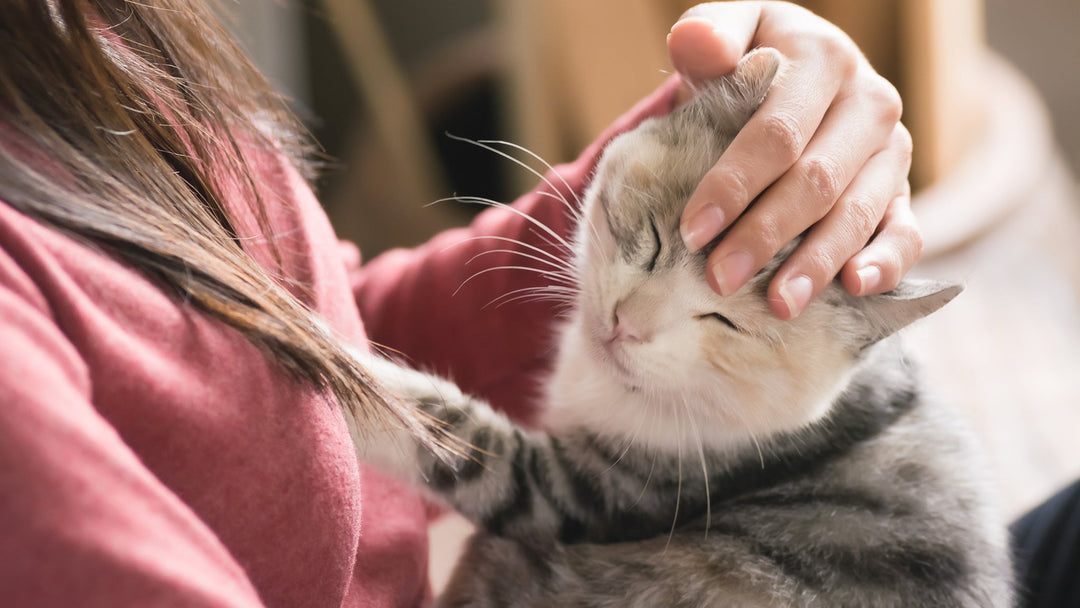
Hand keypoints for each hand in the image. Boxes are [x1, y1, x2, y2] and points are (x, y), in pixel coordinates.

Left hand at [669, 2, 921, 318]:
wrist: (794, 72)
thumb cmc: (747, 60)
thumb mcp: (728, 34)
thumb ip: (709, 36)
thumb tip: (696, 44)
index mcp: (825, 61)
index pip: (777, 133)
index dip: (734, 184)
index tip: (693, 230)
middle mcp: (870, 104)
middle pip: (817, 181)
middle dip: (766, 235)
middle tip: (720, 278)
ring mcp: (892, 152)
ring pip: (857, 214)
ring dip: (816, 263)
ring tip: (777, 304)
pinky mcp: (902, 192)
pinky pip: (906, 232)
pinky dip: (886, 264)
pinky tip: (854, 289)